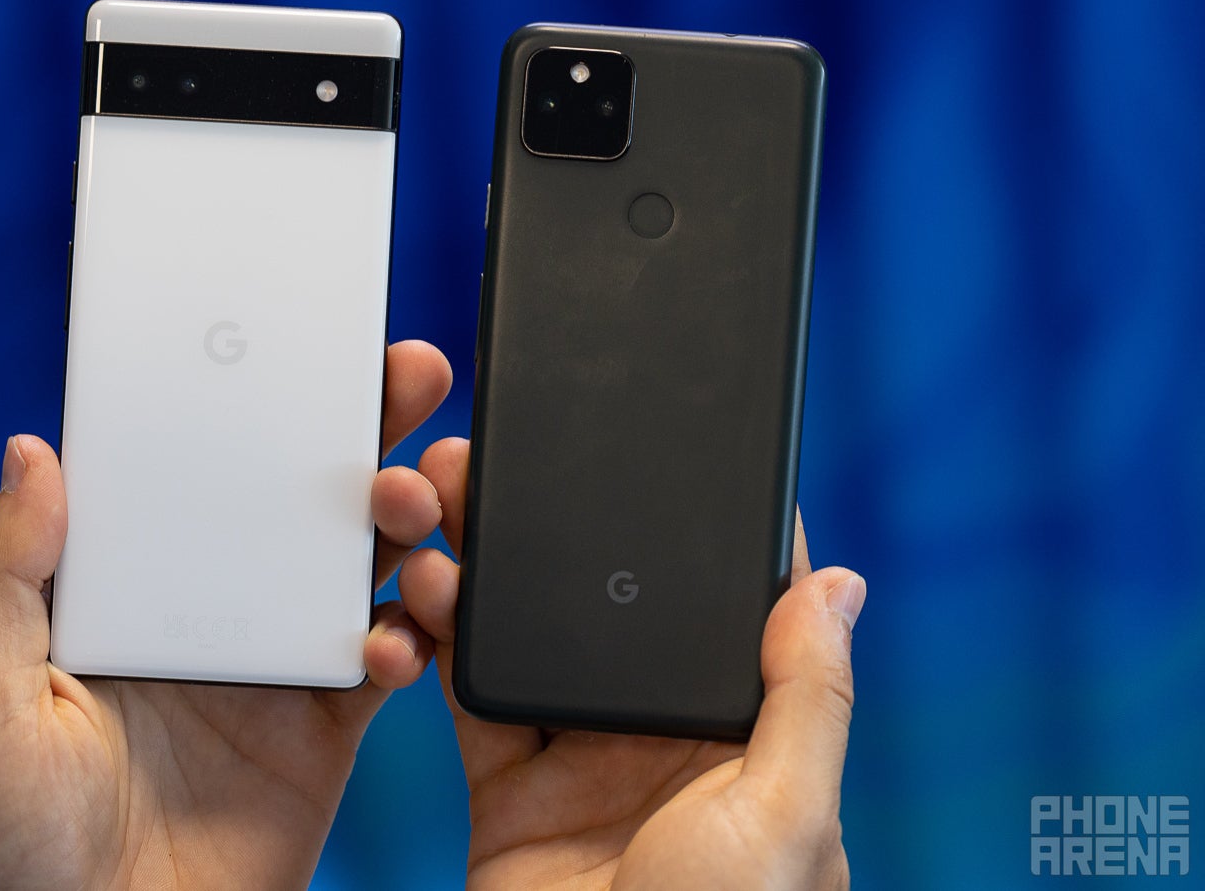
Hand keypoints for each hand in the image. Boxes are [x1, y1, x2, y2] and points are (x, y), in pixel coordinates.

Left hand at [0, 341, 451, 889]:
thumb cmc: (9, 850)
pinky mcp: (326, 731)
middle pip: (294, 498)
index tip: (296, 339)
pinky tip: (402, 637)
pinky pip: (391, 661)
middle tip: (407, 372)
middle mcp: (210, 611)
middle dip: (356, 427)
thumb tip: (31, 449)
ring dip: (401, 517)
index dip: (245, 403)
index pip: (194, 471)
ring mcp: (274, 667)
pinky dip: (415, 638)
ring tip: (417, 493)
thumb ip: (6, 581)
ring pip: (359, 563)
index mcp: (129, 588)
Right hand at [400, 437, 862, 889]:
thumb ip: (808, 700)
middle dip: (564, 528)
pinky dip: (441, 640)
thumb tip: (841, 577)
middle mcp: (657, 736)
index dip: (692, 530)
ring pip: (531, 636)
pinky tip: (425, 588)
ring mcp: (578, 759)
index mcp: (741, 735)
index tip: (660, 444)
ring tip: (449, 505)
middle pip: (608, 607)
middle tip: (511, 455)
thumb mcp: (786, 821)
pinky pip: (471, 697)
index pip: (722, 609)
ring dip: (490, 569)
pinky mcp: (508, 788)